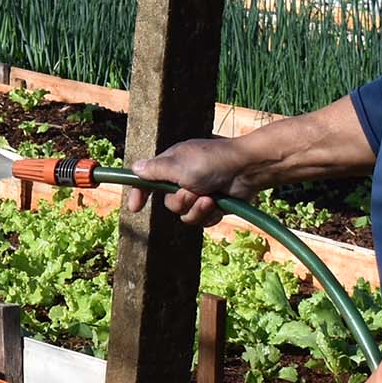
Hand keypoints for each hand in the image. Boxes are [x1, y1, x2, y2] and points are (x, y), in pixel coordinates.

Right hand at [123, 135, 248, 225]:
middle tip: (192, 192)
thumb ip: (154, 170)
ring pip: (185, 215)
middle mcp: (184, 179)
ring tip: (209, 199)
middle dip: (180, 202)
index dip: (139, 193)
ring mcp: (200, 193)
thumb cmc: (212, 161)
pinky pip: (202, 220)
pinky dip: (209, 214)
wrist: (247, 170)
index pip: (149, 181)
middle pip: (169, 204)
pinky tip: (218, 204)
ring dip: (196, 209)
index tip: (135, 208)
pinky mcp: (214, 205)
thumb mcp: (177, 165)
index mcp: (172, 165)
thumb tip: (135, 168)